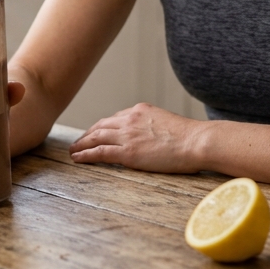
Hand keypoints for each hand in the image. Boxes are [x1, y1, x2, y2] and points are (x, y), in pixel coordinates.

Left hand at [68, 103, 204, 173]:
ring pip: (96, 138)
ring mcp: (127, 135)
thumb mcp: (167, 124)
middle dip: (87, 134)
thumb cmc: (190, 137)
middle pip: (101, 126)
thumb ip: (153, 127)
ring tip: (72, 151)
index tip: (95, 133)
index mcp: (140, 111)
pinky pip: (99, 152)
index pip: (115, 118)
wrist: (196, 141)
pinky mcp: (127, 152)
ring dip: (81, 144)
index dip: (102, 127)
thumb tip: (151, 136)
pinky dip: (86, 155)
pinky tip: (77, 158)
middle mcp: (130, 119)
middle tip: (78, 142)